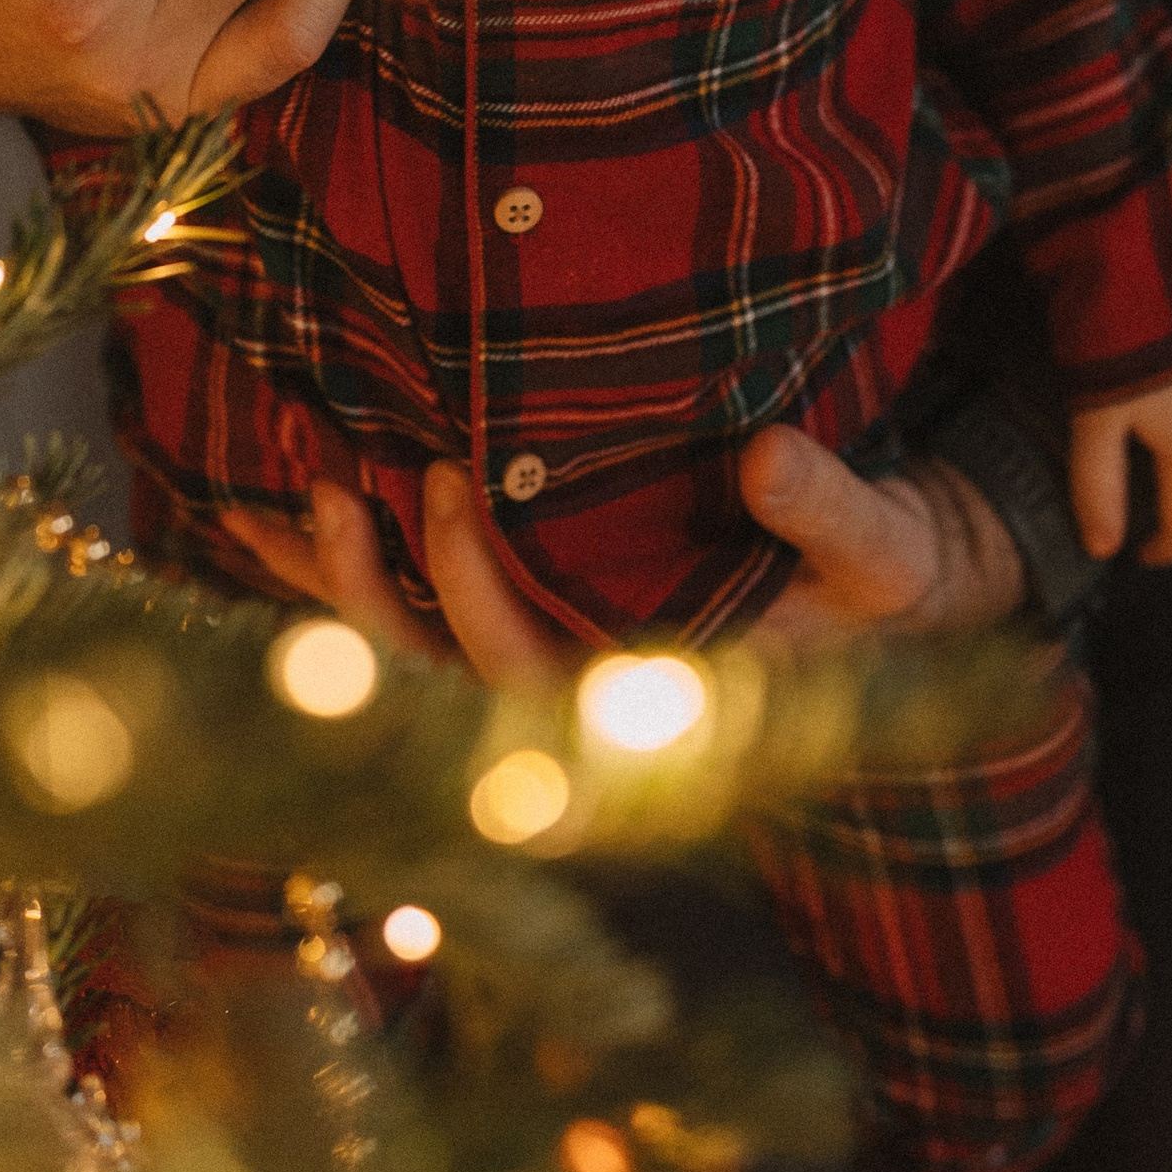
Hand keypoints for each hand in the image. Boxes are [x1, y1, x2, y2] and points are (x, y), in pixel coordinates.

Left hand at [247, 427, 1029, 684]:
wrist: (907, 601)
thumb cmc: (894, 583)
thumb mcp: (890, 548)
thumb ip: (834, 513)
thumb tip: (765, 460)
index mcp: (648, 704)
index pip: (521, 671)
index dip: (466, 586)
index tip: (445, 475)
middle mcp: (578, 711)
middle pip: (430, 688)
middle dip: (363, 598)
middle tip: (331, 484)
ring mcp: (548, 676)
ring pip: (406, 662)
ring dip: (329, 591)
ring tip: (264, 501)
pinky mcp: (539, 624)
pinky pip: (419, 616)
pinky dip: (347, 571)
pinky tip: (281, 515)